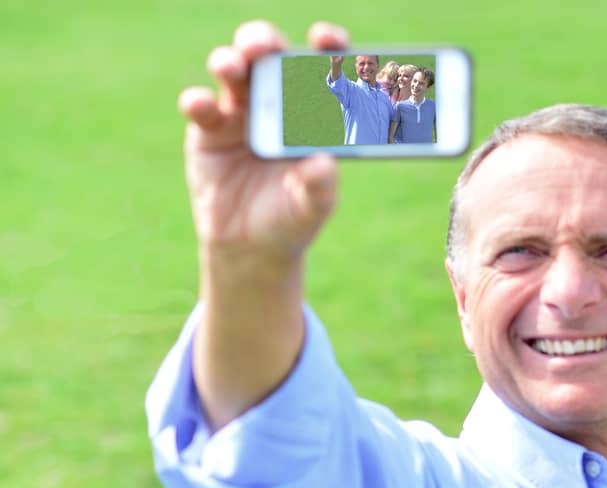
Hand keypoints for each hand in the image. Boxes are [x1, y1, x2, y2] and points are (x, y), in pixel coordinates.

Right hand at [179, 21, 345, 265]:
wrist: (251, 246)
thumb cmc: (291, 219)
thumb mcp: (313, 207)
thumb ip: (321, 186)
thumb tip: (323, 163)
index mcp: (312, 114)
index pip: (321, 70)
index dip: (325, 49)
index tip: (326, 40)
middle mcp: (276, 103)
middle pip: (269, 57)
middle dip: (265, 42)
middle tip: (264, 47)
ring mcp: (240, 111)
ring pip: (232, 71)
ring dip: (230, 61)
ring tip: (232, 66)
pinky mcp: (208, 128)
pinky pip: (201, 106)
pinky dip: (198, 101)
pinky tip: (202, 105)